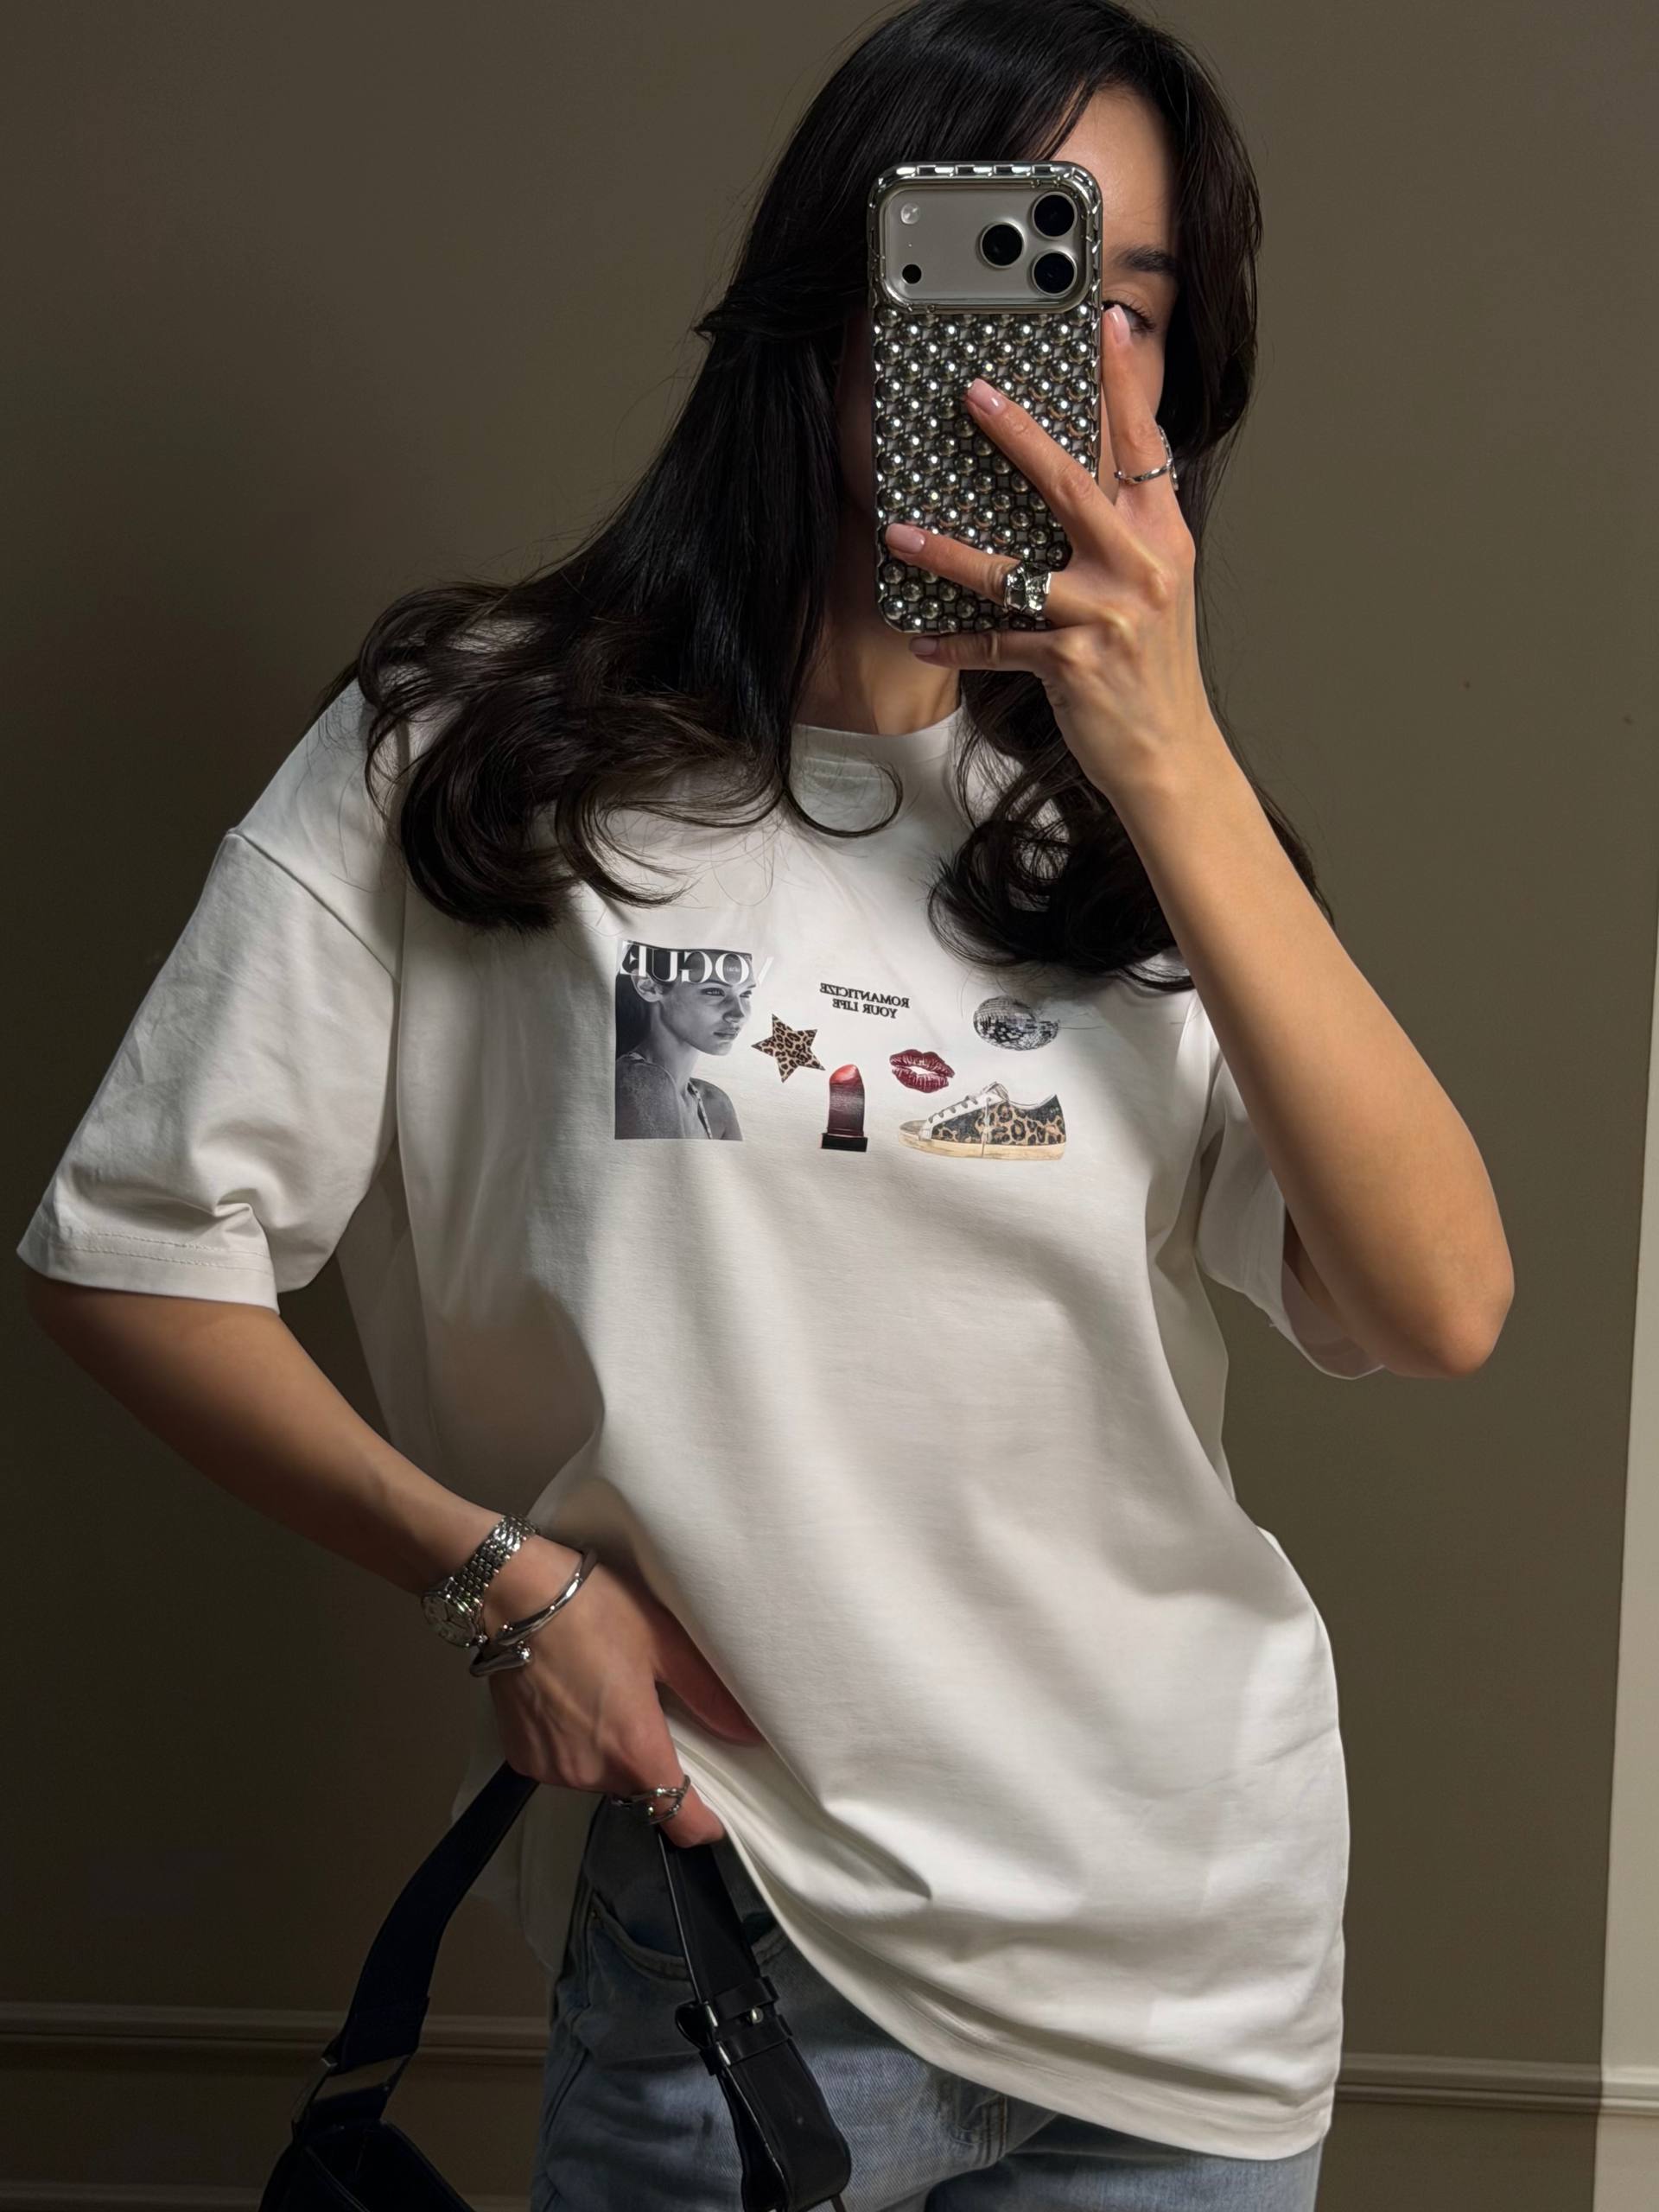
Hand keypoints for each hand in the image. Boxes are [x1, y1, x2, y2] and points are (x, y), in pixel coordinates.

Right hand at [480, 1538, 766, 1848]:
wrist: (515, 1593)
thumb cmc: (595, 1610)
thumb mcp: (664, 1642)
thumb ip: (707, 1695)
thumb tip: (749, 1732)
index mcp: (633, 1749)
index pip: (677, 1820)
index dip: (702, 1823)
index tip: (715, 1815)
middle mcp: (590, 1772)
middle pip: (638, 1791)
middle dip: (650, 1761)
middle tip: (650, 1710)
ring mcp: (551, 1769)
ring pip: (600, 1777)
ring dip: (610, 1752)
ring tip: (606, 1696)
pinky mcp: (522, 1758)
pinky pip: (564, 1764)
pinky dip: (575, 1744)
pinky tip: (572, 1700)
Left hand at [882, 303, 1222, 804]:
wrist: (1171, 755)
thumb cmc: (1153, 670)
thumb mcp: (1155, 589)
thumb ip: (1124, 533)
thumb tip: (1077, 485)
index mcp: (1163, 536)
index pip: (1141, 443)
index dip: (1122, 381)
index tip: (1103, 323)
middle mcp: (1140, 565)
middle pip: (1069, 482)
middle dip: (1016, 433)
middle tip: (974, 393)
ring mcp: (1108, 613)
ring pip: (1012, 570)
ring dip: (946, 552)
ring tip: (898, 532)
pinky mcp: (1074, 662)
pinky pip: (998, 643)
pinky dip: (956, 643)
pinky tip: (923, 640)